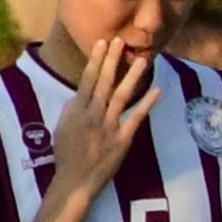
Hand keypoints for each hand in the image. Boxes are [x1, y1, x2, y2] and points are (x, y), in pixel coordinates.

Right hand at [65, 33, 159, 199]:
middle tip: (120, 40)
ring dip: (132, 76)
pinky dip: (147, 104)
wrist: (74, 181)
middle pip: (103, 82)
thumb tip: (83, 93)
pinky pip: (136, 118)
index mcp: (75, 110)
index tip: (102, 42)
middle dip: (112, 60)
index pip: (87, 79)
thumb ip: (74, 109)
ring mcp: (108, 127)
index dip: (96, 60)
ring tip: (143, 60)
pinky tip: (158, 90)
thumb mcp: (64, 127)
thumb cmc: (67, 154)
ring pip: (121, 96)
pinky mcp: (122, 139)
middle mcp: (92, 115)